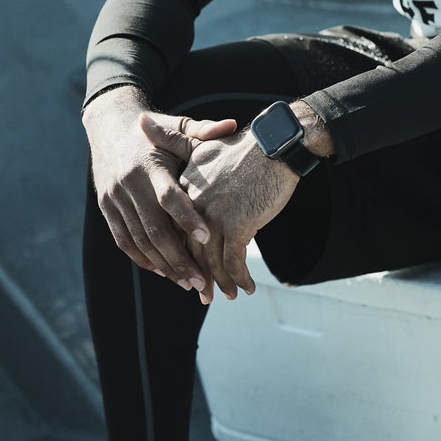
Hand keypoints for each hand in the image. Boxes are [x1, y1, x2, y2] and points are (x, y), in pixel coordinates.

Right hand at [82, 86, 234, 291]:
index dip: (187, 217)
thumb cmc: (154, 131)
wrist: (109, 128)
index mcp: (149, 166)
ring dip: (163, 265)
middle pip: (153, 228)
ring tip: (188, 283)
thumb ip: (203, 131)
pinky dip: (143, 259)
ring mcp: (114, 199)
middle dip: (179, 257)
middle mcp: (129, 184)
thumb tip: (232, 126)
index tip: (208, 237)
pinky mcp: (107, 209)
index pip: (168, 197)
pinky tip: (163, 272)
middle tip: (202, 279)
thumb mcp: (177, 126)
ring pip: (139, 240)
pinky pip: (123, 241)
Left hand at [141, 114, 300, 304]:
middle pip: (190, 251)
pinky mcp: (236, 225)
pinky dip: (240, 279)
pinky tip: (247, 288)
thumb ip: (182, 153)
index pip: (178, 230)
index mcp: (184, 190)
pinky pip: (234, 262)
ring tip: (229, 296)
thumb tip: (166, 155)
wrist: (274, 145)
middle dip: (198, 277)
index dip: (184, 253)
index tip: (189, 270)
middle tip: (203, 294)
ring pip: (211, 262)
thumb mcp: (205, 145)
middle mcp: (193, 207)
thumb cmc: (246, 146)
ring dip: (221, 284)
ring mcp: (213, 218)